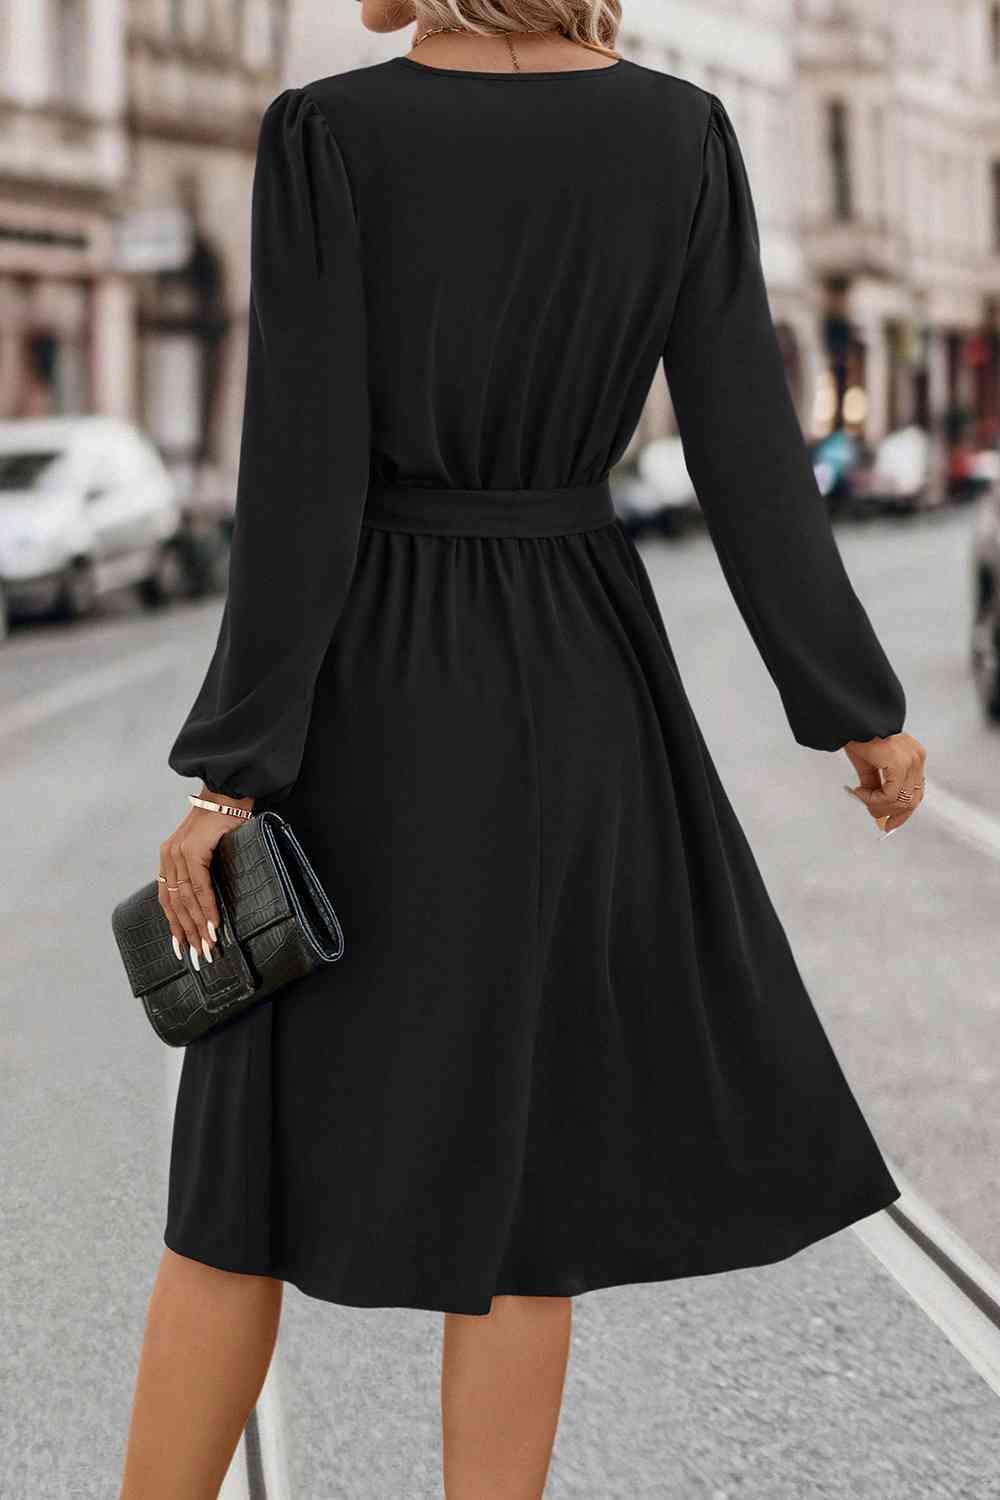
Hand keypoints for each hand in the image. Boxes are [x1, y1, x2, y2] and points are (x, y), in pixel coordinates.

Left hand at [158, 788, 254, 967]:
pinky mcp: (193, 851)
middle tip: (196, 958)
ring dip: (197, 927)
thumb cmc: (224, 819)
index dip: (174, 925)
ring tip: (207, 948)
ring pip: (186, 900)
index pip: (167, 899)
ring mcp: (178, 854)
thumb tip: (208, 898)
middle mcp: (168, 857)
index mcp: (169, 857)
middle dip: (185, 934)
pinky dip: (206, 909)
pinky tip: (213, 926)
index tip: (181, 948)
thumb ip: (202, 868)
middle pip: (174, 904)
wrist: (228, 791)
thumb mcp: (207, 847)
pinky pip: (199, 888)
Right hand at [842, 732, 925, 835]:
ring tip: (861, 795)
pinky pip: (890, 794)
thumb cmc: (859, 736)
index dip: (903, 813)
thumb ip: (876, 785)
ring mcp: (911, 761)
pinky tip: (861, 791)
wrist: (853, 720)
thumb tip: (875, 807)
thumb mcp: (869, 765)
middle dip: (890, 813)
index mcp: (913, 758)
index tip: (889, 823)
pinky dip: (873, 798)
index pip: (916, 793)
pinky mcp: (900, 764)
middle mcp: (917, 759)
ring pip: (901, 801)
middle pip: (912, 801)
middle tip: (872, 814)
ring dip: (878, 805)